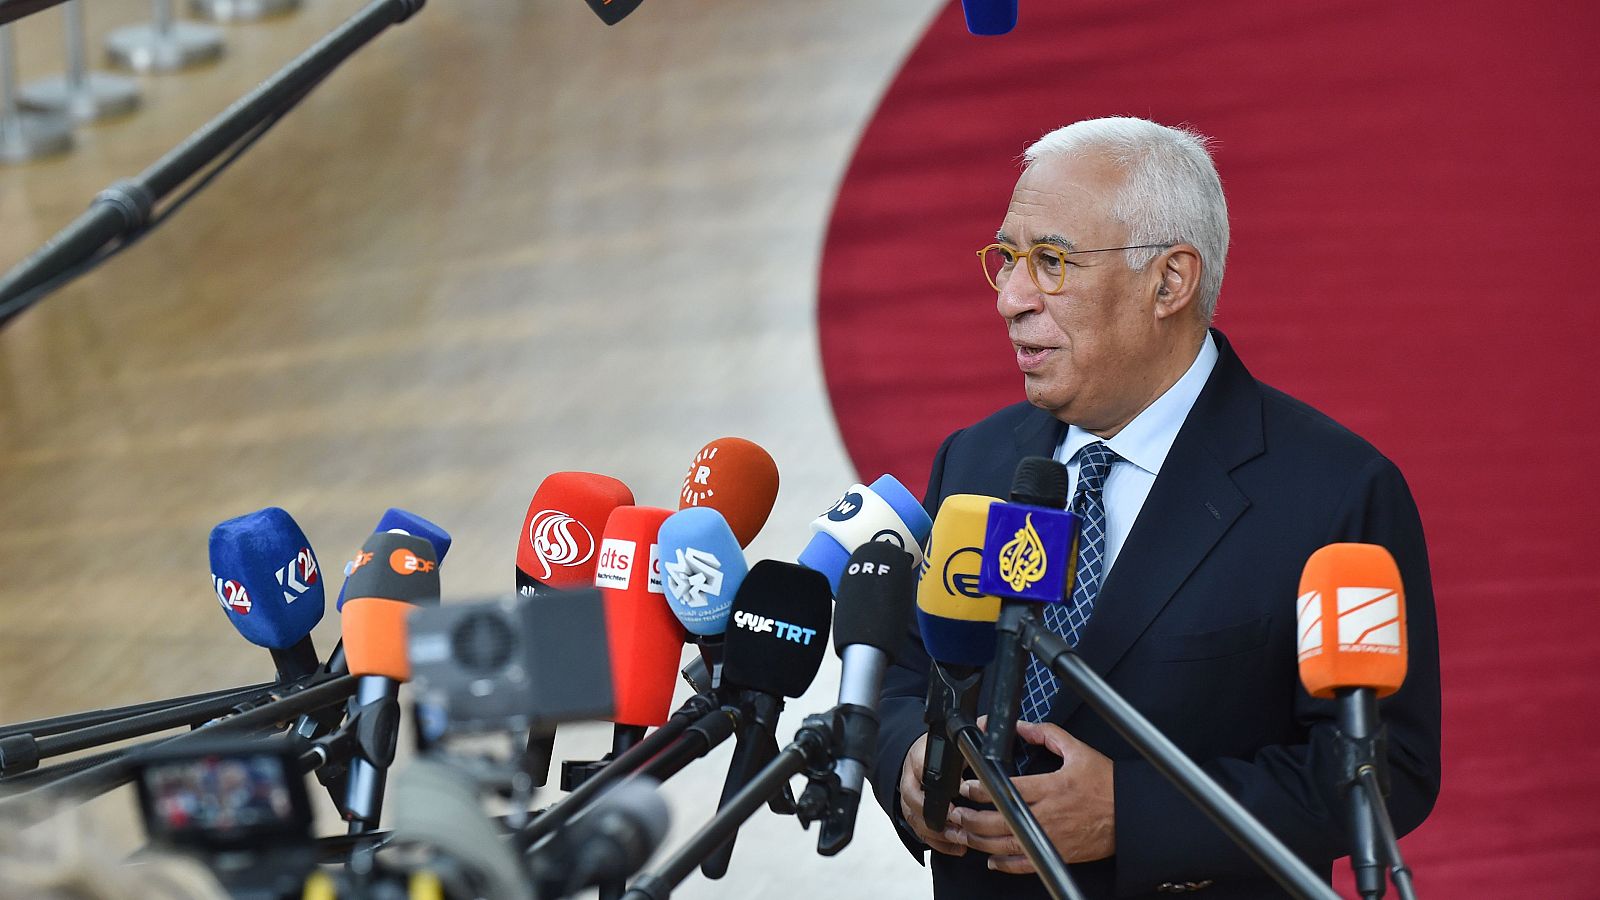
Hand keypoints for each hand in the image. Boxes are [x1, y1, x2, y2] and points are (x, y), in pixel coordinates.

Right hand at [898, 732, 967, 855]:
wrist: (920, 753)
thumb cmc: (938, 747)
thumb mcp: (957, 736)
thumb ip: (975, 730)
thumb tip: (990, 727)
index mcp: (919, 756)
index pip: (920, 769)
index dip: (938, 785)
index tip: (959, 792)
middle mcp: (909, 777)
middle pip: (913, 800)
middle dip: (937, 815)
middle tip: (960, 823)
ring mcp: (908, 797)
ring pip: (915, 819)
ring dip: (938, 832)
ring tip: (961, 840)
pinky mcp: (912, 812)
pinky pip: (919, 831)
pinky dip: (937, 842)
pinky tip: (956, 847)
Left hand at [949, 719, 1114, 873]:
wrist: (1130, 814)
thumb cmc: (1107, 784)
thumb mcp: (1078, 750)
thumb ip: (1047, 734)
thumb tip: (1021, 726)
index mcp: (1052, 787)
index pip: (1008, 790)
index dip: (982, 789)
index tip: (967, 787)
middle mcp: (1049, 815)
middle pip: (1000, 821)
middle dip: (972, 818)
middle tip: (957, 812)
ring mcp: (1051, 838)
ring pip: (1007, 845)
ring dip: (980, 841)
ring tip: (964, 832)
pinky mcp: (1057, 854)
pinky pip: (1025, 865)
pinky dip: (1005, 865)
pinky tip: (992, 859)